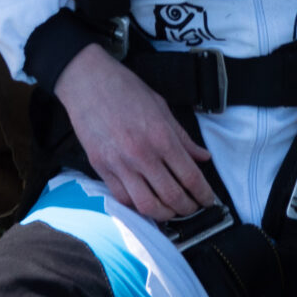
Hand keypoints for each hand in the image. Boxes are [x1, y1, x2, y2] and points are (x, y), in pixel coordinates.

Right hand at [54, 44, 217, 221]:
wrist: (88, 82)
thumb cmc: (126, 90)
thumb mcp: (162, 108)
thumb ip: (183, 137)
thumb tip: (203, 157)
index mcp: (161, 136)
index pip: (190, 176)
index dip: (204, 194)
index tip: (209, 200)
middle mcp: (142, 154)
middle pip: (171, 196)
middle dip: (188, 208)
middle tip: (194, 208)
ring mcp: (119, 164)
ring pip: (146, 205)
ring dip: (164, 214)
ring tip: (172, 211)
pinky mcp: (101, 168)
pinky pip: (122, 198)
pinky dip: (137, 206)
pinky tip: (147, 202)